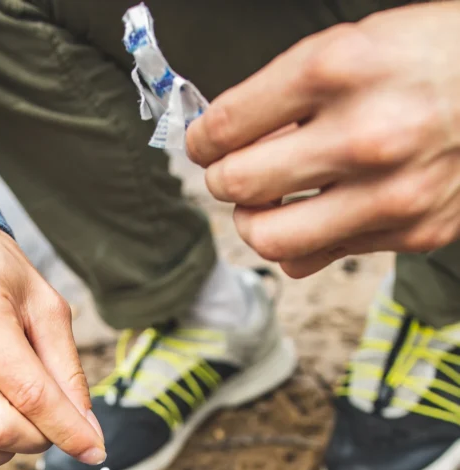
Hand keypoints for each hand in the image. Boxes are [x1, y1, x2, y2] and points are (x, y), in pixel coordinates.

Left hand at [187, 2, 459, 276]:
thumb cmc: (445, 57)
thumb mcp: (366, 42)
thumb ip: (297, 92)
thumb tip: (237, 137)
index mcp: (341, 67)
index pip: (228, 124)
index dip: (202, 139)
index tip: (202, 144)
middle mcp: (363, 133)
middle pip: (240, 185)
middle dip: (222, 181)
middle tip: (230, 174)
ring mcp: (389, 191)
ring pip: (272, 238)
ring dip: (253, 224)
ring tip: (261, 207)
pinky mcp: (410, 231)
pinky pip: (321, 258)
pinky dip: (303, 245)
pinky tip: (310, 221)